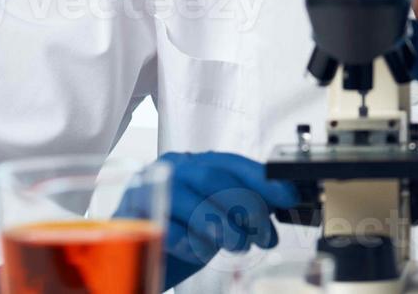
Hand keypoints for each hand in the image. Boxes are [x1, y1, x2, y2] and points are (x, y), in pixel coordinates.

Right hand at [117, 151, 299, 289]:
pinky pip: (166, 226)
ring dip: (222, 225)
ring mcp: (149, 188)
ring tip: (239, 245)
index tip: (287, 196)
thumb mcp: (215, 216)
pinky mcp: (130, 215)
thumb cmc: (178, 231)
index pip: (232, 163)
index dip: (262, 179)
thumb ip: (241, 206)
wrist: (133, 254)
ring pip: (191, 199)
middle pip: (213, 178)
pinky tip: (201, 251)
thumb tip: (281, 201)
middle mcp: (171, 168)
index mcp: (194, 163)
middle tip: (261, 235)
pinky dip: (189, 241)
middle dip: (245, 207)